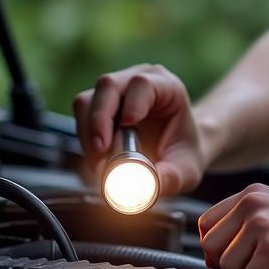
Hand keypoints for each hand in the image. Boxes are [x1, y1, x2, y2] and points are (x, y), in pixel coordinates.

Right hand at [73, 63, 206, 194]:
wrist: (178, 149)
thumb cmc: (185, 153)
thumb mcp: (187, 169)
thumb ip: (171, 177)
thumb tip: (148, 187)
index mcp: (167, 87)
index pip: (143, 84)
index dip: (131, 103)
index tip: (127, 125)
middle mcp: (138, 81)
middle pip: (108, 86)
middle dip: (99, 119)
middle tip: (101, 152)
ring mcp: (116, 90)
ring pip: (88, 100)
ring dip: (87, 132)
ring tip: (98, 162)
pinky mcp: (99, 104)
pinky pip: (82, 115)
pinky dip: (84, 138)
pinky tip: (96, 159)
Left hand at [198, 183, 268, 268]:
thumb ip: (247, 221)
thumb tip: (215, 248)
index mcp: (253, 194)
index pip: (207, 224)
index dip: (220, 249)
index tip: (240, 259)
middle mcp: (255, 203)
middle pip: (210, 247)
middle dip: (231, 266)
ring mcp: (264, 225)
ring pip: (226, 266)